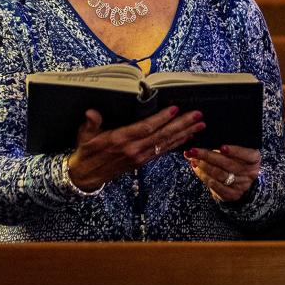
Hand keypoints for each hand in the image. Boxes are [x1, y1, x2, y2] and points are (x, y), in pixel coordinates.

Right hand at [65, 106, 204, 191]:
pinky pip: (163, 151)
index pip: (146, 128)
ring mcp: (140, 157)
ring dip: (185, 134)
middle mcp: (134, 149)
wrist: (86, 176)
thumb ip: (90, 123)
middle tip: (198, 116)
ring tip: (200, 125)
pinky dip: (177, 143)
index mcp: (120, 140)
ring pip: (166, 144)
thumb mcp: (84, 135)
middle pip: (162, 135)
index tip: (175, 109)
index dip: (162, 118)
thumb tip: (91, 112)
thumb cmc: (86, 151)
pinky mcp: (142, 161)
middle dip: (182, 125)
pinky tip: (187, 137)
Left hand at [185, 144, 261, 202]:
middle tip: (194, 151)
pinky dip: (204, 177)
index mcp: (254, 158)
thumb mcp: (237, 151)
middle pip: (228, 164)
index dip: (234, 151)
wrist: (241, 182)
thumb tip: (203, 138)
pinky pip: (216, 186)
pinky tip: (197, 169)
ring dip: (204, 166)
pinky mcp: (233, 195)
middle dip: (208, 156)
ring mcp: (242, 185)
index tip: (222, 147)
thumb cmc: (237, 160)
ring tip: (193, 159)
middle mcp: (250, 172)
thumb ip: (223, 146)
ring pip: (220, 175)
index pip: (246, 154)